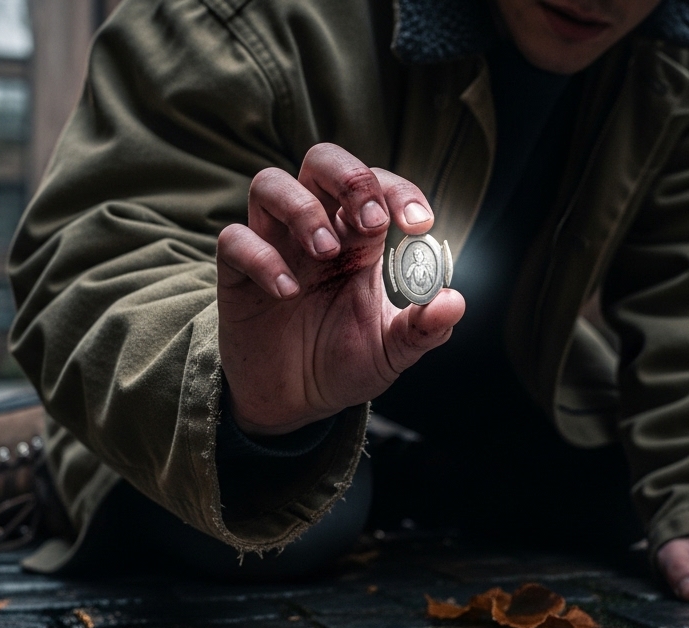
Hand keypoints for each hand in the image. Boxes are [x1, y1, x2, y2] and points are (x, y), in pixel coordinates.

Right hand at [217, 144, 464, 435]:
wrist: (295, 404)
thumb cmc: (343, 363)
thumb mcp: (392, 352)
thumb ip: (423, 329)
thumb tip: (453, 301)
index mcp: (359, 238)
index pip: (377, 185)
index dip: (399, 192)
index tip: (419, 224)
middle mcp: (315, 230)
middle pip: (321, 161)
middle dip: (349, 178)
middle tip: (370, 220)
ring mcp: (273, 246)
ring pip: (269, 184)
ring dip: (302, 208)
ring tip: (325, 251)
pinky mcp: (236, 275)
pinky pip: (235, 240)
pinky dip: (261, 258)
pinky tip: (287, 292)